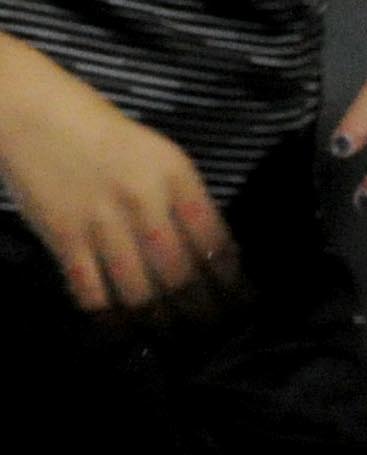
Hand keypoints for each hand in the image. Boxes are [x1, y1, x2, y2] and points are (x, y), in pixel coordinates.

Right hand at [0, 48, 241, 321]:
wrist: (35, 114)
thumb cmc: (107, 138)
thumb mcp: (162, 159)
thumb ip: (189, 202)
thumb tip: (218, 256)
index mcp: (177, 177)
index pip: (216, 242)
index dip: (232, 283)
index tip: (242, 305)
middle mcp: (144, 201)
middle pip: (182, 275)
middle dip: (201, 312)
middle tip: (212, 333)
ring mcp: (101, 221)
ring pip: (140, 290)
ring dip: (160, 322)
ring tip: (174, 339)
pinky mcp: (63, 235)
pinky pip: (92, 290)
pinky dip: (110, 316)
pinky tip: (124, 329)